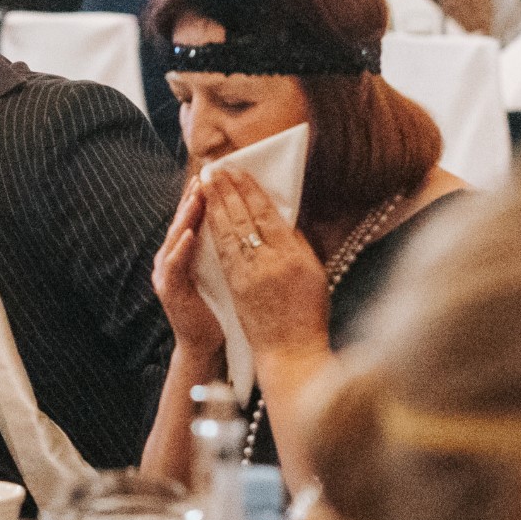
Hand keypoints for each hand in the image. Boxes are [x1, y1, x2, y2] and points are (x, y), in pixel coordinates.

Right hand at [150, 180, 225, 355]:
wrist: (205, 344)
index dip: (203, 196)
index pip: (194, 218)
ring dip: (186, 216)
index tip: (217, 174)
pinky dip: (181, 248)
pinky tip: (190, 234)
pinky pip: (174, 265)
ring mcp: (167, 273)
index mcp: (186, 252)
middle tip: (205, 176)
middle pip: (182, 221)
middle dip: (193, 198)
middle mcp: (171, 258)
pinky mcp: (169, 290)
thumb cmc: (219, 307)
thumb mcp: (225, 270)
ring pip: (176, 237)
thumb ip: (227, 246)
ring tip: (197, 196)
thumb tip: (250, 220)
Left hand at [200, 170, 331, 361]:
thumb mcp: (314, 272)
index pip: (266, 213)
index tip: (240, 169)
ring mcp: (248, 274)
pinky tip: (206, 215)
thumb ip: (298, 243)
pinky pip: (222, 252)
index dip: (250, 189)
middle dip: (227, 190)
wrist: (291, 352)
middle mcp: (268, 261)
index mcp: (292, 255)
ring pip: (228, 231)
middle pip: (243, 217)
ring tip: (207, 182)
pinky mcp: (235, 287)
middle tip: (216, 167)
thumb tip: (281, 218)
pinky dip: (213, 230)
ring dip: (216, 204)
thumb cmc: (309, 313)